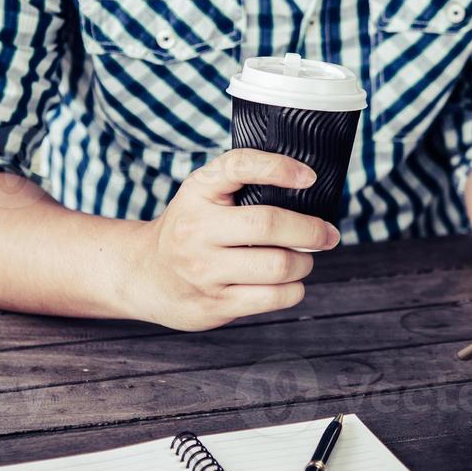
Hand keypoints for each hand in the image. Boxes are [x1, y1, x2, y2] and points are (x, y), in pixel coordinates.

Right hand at [129, 149, 340, 330]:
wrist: (143, 273)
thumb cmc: (189, 226)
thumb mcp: (202, 192)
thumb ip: (243, 180)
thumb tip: (308, 185)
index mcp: (198, 192)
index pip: (240, 166)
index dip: (279, 167)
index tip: (309, 177)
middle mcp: (196, 229)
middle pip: (269, 224)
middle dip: (311, 231)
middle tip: (327, 234)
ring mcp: (204, 270)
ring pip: (278, 265)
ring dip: (304, 263)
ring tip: (303, 260)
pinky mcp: (214, 304)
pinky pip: (272, 298)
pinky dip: (293, 290)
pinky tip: (289, 283)